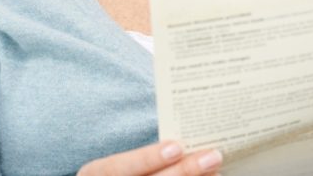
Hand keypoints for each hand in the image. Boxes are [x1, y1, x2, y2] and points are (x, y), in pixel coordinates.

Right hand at [77, 141, 221, 175]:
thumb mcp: (118, 164)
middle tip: (212, 156)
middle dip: (183, 171)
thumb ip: (144, 156)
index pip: (118, 167)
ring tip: (216, 170)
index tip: (176, 146)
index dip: (147, 158)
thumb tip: (185, 139)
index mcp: (96, 174)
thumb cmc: (120, 174)